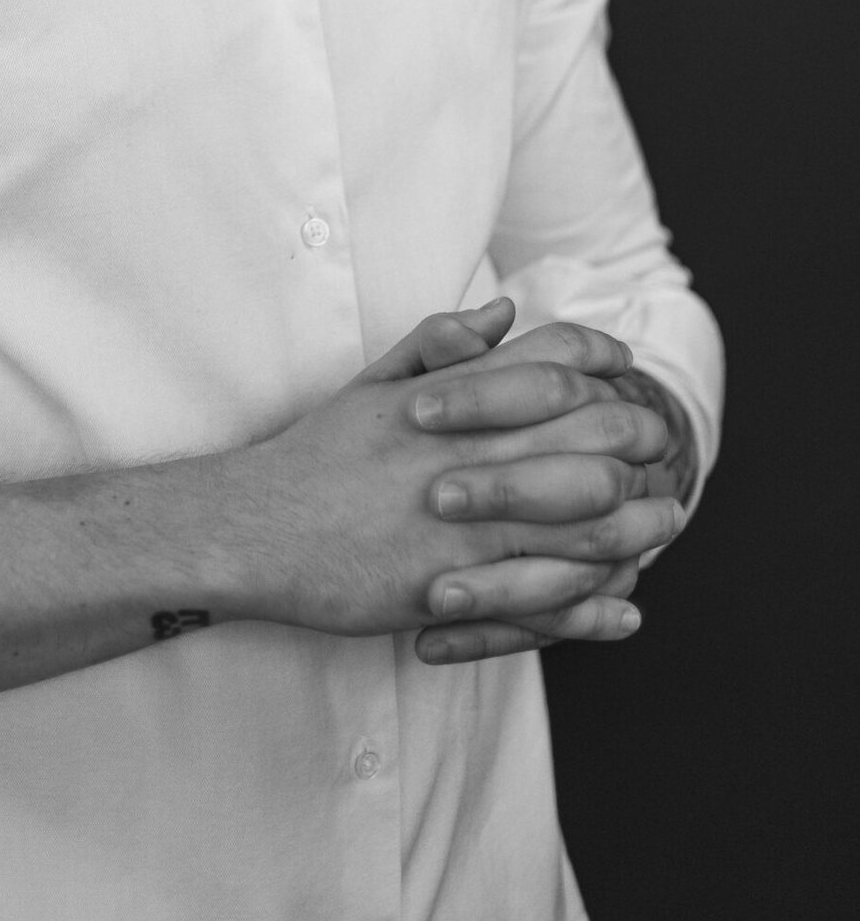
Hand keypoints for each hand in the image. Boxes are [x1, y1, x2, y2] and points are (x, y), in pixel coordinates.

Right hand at [232, 303, 678, 641]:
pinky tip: (624, 609)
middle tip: (663, 446)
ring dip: (636, 524)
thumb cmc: (316, 456)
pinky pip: (541, 600)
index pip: (549, 365)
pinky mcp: (450, 588)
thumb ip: (441, 343)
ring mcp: (461, 526)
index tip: (629, 375)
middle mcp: (464, 455)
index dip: (602, 366)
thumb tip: (503, 311)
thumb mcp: (373, 382)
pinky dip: (592, 607)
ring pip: (578, 522)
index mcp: (446, 400)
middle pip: (584, 436)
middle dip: (637, 439)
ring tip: (665, 522)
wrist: (255, 529)